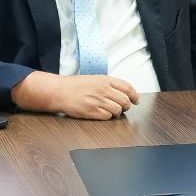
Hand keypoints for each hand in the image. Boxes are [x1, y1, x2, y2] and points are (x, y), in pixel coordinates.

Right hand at [11, 71, 139, 119]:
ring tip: (109, 111)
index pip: (127, 88)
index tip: (136, 100)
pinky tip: (100, 113)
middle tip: (122, 108)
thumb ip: (109, 85)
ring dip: (116, 113)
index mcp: (105, 80)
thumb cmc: (75, 86)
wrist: (59, 91)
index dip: (134, 95)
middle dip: (126, 106)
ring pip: (118, 110)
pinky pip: (107, 117)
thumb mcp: (94, 79)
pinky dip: (107, 117)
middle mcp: (103, 90)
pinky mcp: (92, 111)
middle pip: (125, 101)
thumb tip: (124, 93)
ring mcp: (98, 101)